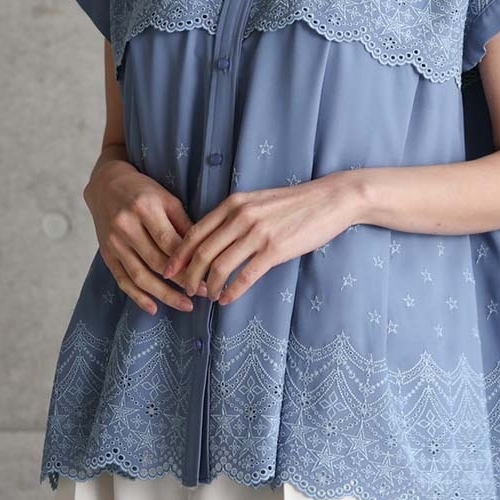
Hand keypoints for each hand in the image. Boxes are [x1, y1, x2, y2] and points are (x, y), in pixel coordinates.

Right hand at [84, 159, 208, 314]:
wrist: (106, 185)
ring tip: (185, 305)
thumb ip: (183, 224)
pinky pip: (123, 280)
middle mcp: (126, 226)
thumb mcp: (167, 198)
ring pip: (140, 276)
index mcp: (145, 208)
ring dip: (164, 295)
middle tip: (203, 292)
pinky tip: (154, 308)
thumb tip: (204, 252)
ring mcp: (114, 242)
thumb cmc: (143, 191)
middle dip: (182, 281)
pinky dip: (138, 297)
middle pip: (157, 262)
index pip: (170, 243)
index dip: (189, 262)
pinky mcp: (107, 254)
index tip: (208, 275)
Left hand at [161, 172, 360, 304]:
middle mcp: (240, 217)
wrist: (329, 200)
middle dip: (189, 276)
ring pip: (220, 267)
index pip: (195, 233)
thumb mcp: (257, 202)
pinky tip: (227, 299)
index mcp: (233, 204)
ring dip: (209, 287)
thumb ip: (235, 216)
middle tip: (187, 290)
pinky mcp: (275, 250)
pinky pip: (245, 276)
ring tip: (209, 296)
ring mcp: (257, 234)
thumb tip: (213, 240)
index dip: (179, 255)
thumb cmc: (294, 203)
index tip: (170, 271)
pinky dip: (232, 292)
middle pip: (202, 253)